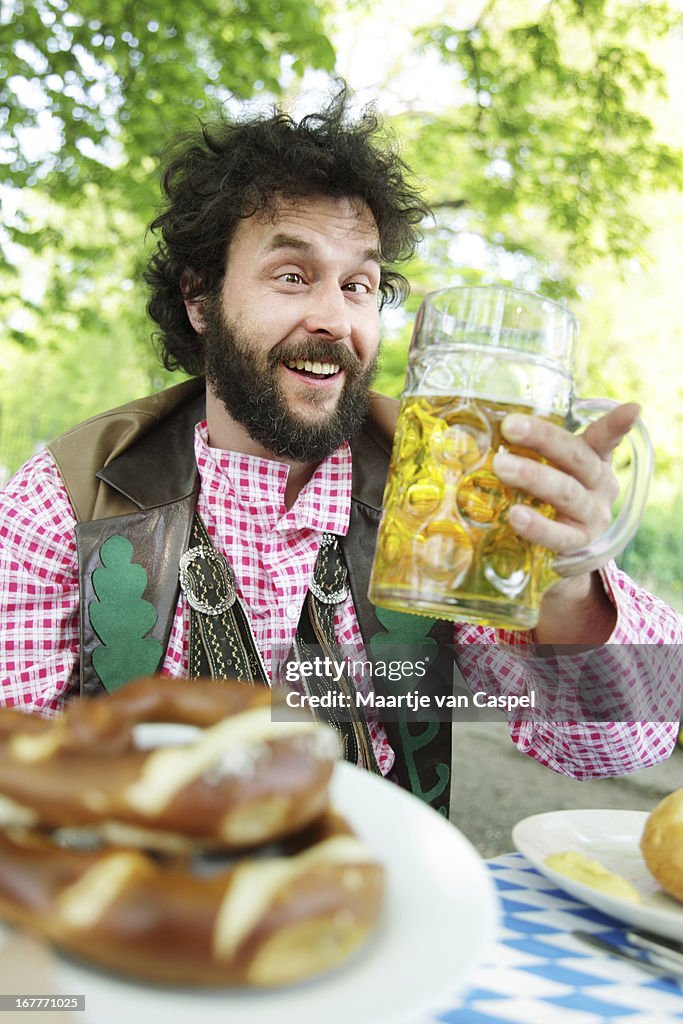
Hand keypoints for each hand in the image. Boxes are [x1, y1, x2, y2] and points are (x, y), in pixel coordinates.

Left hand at [492, 402, 639, 559]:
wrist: (560, 556)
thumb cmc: (549, 501)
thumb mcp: (550, 471)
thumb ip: (531, 451)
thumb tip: (485, 428)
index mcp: (594, 461)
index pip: (604, 438)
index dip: (616, 425)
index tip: (632, 409)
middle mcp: (600, 486)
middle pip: (577, 458)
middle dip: (543, 439)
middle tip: (509, 426)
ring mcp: (593, 516)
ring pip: (567, 493)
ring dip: (533, 477)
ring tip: (501, 466)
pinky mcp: (579, 545)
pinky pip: (559, 535)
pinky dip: (537, 525)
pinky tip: (515, 515)